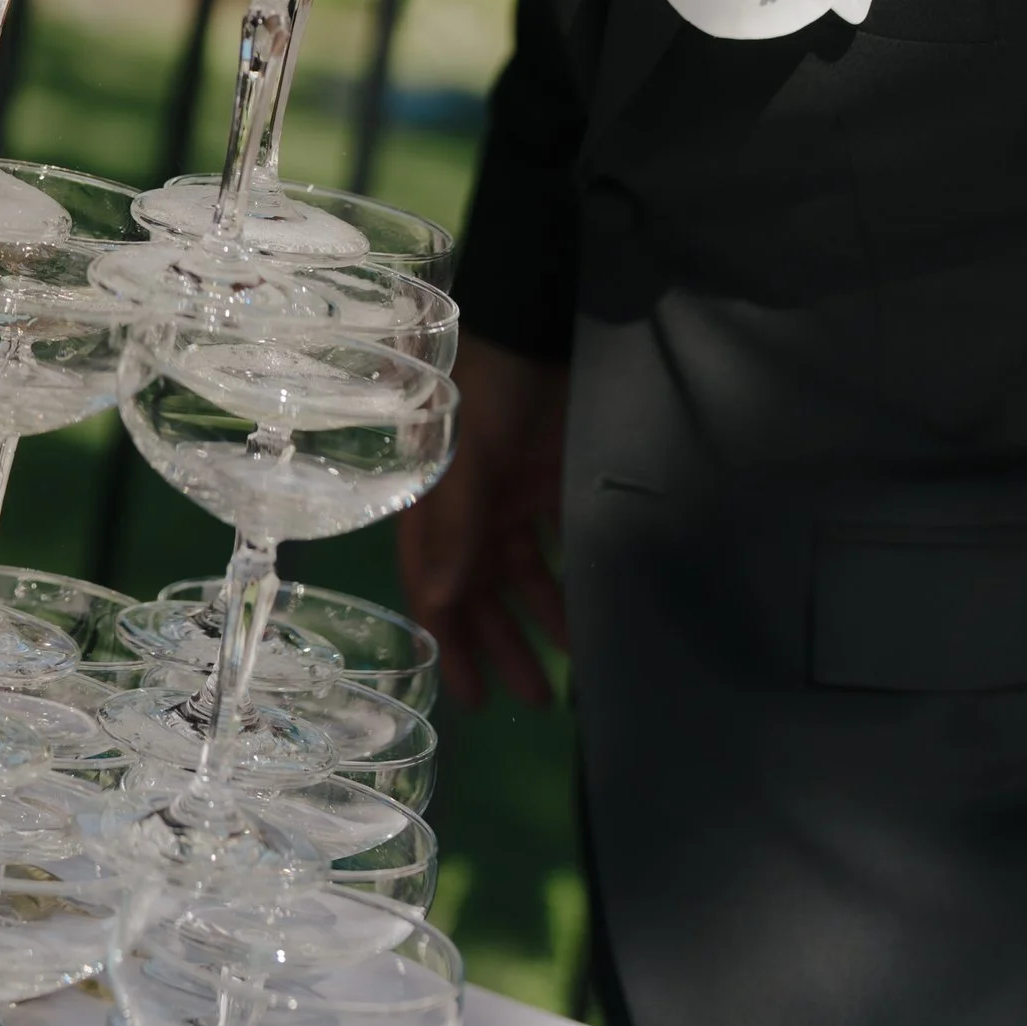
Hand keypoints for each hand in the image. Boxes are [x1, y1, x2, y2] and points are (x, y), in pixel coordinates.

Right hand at [395, 334, 566, 706]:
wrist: (537, 325)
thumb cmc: (487, 386)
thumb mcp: (466, 457)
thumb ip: (458, 528)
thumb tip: (442, 602)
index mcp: (437, 505)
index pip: (435, 586)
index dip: (450, 641)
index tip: (470, 694)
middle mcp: (471, 510)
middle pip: (481, 589)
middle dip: (501, 643)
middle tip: (530, 699)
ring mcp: (512, 497)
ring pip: (522, 574)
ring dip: (541, 617)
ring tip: (568, 666)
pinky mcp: (552, 482)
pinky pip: (558, 543)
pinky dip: (569, 576)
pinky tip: (590, 610)